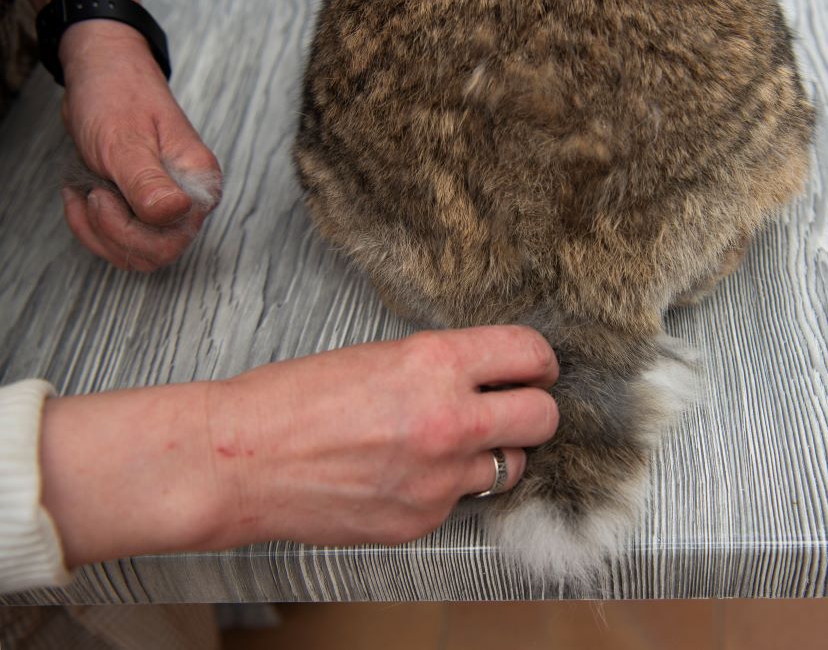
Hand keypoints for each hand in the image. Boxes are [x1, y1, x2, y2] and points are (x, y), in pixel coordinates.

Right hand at [39, 327, 559, 566]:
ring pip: (512, 466)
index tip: (535, 367)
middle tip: (513, 406)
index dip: (538, 360)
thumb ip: (440, 369)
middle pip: (543, 417)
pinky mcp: (422, 520)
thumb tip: (487, 378)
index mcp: (434, 363)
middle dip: (533, 409)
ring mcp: (439, 478)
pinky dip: (449, 486)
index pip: (529, 353)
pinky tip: (409, 473)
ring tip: (454, 444)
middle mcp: (448, 420)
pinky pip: (463, 499)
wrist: (238, 461)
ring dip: (495, 453)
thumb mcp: (376, 357)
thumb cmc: (291, 400)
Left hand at [58, 18, 220, 270]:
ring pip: (136, 253)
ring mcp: (166, 205)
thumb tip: (176, 214)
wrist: (103, 72)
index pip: (171, 240)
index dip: (130, 230)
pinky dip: (91, 226)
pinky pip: (120, 239)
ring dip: (97, 232)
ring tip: (85, 192)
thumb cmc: (117, 96)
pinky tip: (82, 196)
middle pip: (155, 253)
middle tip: (94, 194)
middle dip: (111, 234)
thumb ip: (150, 183)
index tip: (103, 194)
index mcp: (198, 185)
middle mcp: (188, 201)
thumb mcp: (126, 141)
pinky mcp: (144, 206)